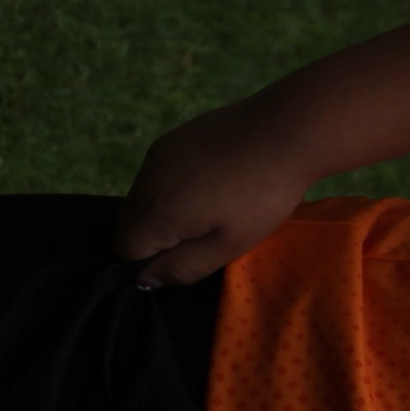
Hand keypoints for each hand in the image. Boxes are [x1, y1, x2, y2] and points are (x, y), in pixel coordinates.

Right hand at [115, 94, 316, 287]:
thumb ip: (182, 267)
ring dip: (164, 212)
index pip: (124, 248)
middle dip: (155, 238)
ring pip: (141, 197)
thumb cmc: (262, 196)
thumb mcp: (227, 246)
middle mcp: (146, 179)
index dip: (150, 262)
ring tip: (211, 208)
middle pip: (128, 222)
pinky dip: (172, 188)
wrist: (286, 131)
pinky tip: (211, 184)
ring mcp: (157, 154)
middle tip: (203, 234)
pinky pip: (156, 174)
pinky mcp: (172, 138)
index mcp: (156, 210)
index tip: (187, 256)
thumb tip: (144, 279)